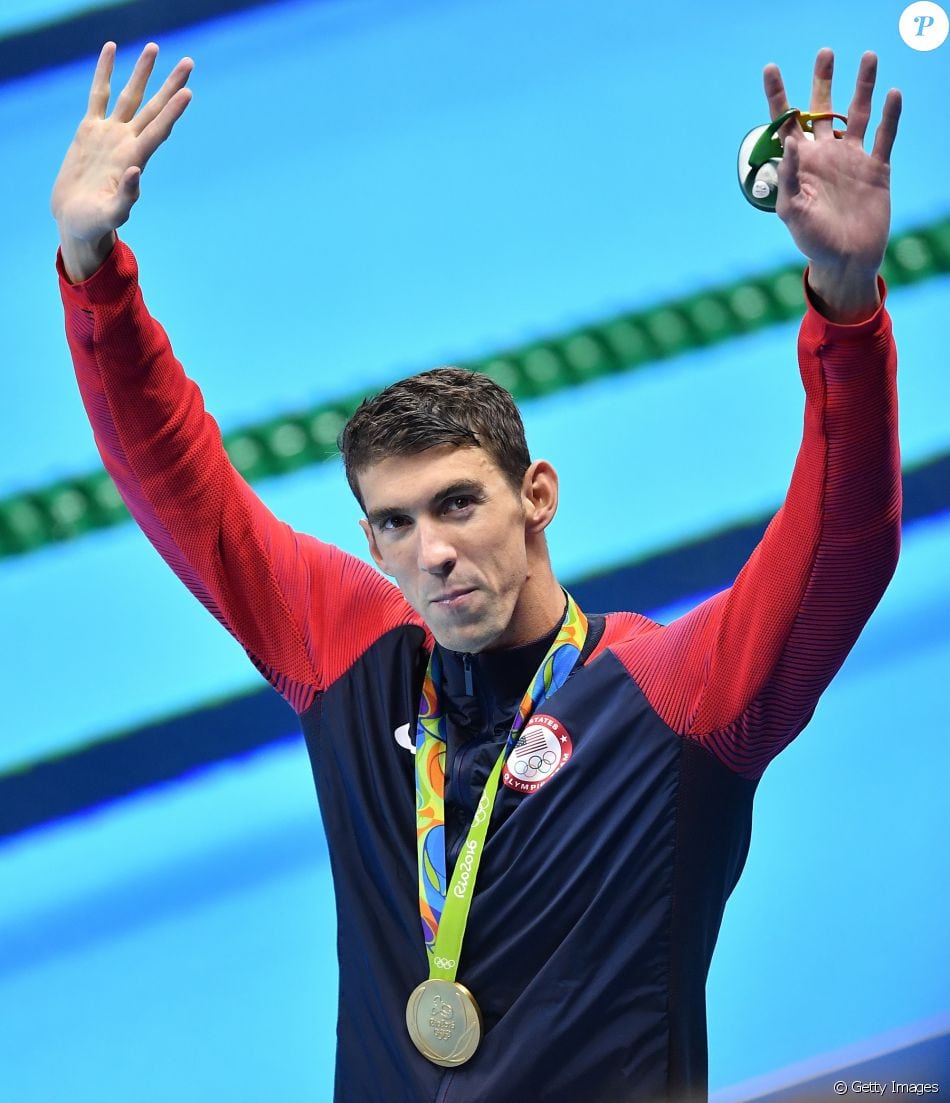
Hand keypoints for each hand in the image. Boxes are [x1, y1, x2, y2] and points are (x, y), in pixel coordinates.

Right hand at [51, 41, 193, 281]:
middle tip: (189, 62)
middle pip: (153, 108)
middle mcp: (127, 142)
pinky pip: (99, 94)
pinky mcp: (90, 130)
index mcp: (135, 160)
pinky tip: (111, 49)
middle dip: (170, 86)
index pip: (158, 130)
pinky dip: (104, 72)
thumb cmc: (95, 223)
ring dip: (142, 73)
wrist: (76, 220)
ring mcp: (110, 134)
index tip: (188, 92)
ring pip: (129, 96)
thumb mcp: (111, 215)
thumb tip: (134, 172)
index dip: (172, 112)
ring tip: (154, 47)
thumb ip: (126, 197)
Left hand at [764, 49, 901, 322]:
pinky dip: (890, 115)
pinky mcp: (877, 168)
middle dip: (823, 81)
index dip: (778, 95)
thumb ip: (788, 177)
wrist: (846, 261)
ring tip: (868, 57)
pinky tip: (892, 94)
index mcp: (799, 163)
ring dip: (862, 86)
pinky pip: (885, 136)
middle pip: (823, 109)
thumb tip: (789, 143)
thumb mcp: (791, 211)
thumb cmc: (811, 241)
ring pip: (857, 113)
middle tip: (825, 52)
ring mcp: (852, 159)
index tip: (770, 67)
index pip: (786, 122)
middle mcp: (824, 155)